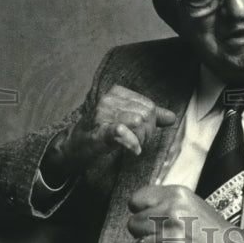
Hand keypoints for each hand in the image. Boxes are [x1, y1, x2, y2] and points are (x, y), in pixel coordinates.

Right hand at [41, 86, 176, 185]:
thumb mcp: (125, 119)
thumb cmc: (100, 132)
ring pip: (138, 122)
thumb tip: (171, 117)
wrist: (72, 147)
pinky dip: (130, 140)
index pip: (149, 106)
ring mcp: (101, 115)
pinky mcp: (97, 132)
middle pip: (146, 114)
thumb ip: (149, 117)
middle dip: (146, 132)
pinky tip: (134, 149)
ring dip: (139, 139)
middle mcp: (109, 100)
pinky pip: (119, 131)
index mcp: (117, 93)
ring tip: (130, 146)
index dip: (151, 123)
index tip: (140, 133)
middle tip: (135, 142)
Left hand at [127, 184, 243, 242]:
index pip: (135, 201)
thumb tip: (138, 210)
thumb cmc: (213, 233)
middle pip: (133, 225)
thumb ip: (165, 203)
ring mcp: (170, 239)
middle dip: (145, 234)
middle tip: (166, 240)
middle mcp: (172, 214)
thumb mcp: (192, 204)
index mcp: (177, 196)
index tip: (150, 219)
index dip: (141, 212)